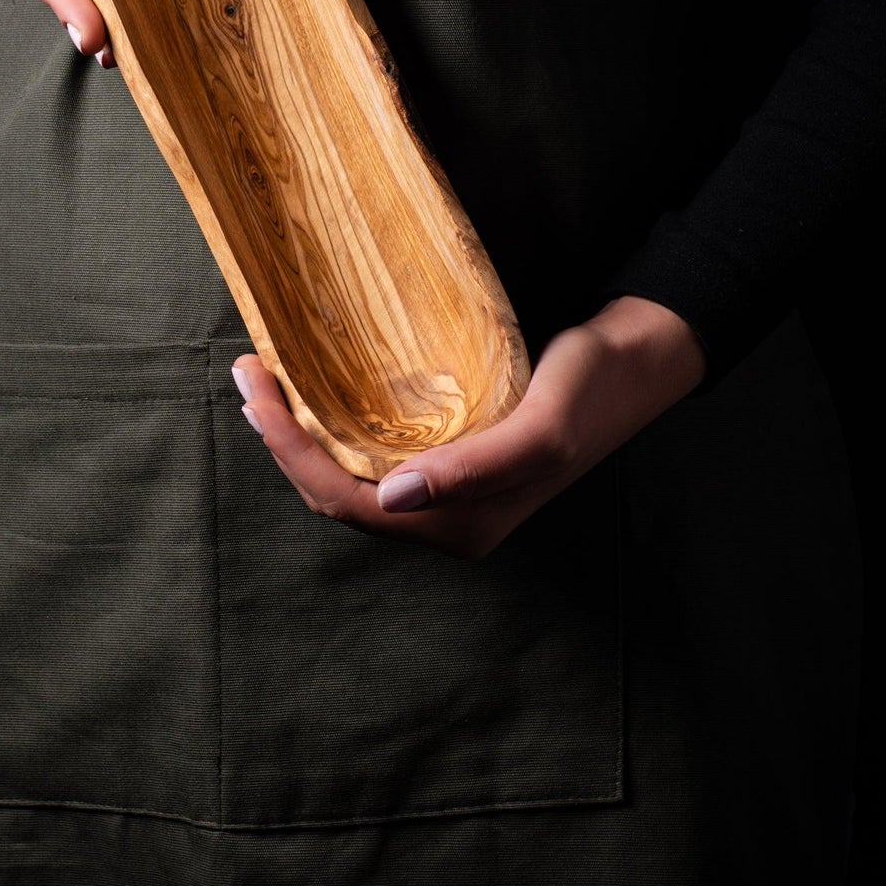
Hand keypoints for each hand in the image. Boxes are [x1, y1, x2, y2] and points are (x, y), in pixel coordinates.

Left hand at [233, 295, 706, 557]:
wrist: (638, 359)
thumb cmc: (594, 388)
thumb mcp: (542, 428)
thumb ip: (473, 468)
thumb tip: (391, 497)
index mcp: (461, 525)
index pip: (347, 501)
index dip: (291, 450)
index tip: (258, 389)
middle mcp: (446, 518)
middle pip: (337, 492)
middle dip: (282, 440)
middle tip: (248, 373)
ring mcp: (447, 491)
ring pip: (350, 475)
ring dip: (301, 433)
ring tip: (265, 381)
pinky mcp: (451, 457)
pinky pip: (373, 453)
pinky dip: (334, 424)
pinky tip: (316, 389)